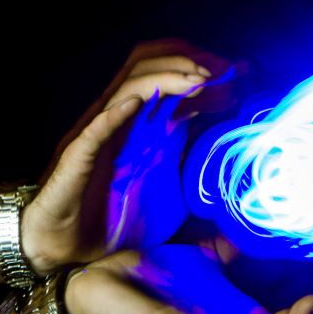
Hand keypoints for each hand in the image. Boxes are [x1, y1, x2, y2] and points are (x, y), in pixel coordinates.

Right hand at [26, 40, 240, 269]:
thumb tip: (235, 177)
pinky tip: (139, 102)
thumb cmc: (116, 224)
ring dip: (164, 77)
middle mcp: (126, 123)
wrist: (70, 253)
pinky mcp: (77, 158)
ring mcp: (101, 136)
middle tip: (225, 69)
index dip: (206, 70)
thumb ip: (197, 178)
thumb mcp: (171, 199)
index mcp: (147, 128)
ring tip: (197, 79)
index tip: (241, 72)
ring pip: (128, 86)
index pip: (175, 80)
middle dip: (189, 60)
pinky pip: (94, 129)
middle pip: (153, 67)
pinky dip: (115, 113)